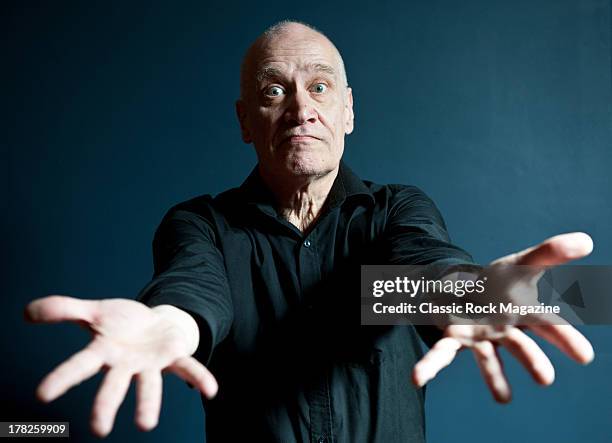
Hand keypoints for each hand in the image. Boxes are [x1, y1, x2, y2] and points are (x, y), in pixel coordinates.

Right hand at [25, 296, 217, 436]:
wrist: (154, 322)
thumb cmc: (120, 324)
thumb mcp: (93, 311)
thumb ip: (64, 310)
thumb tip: (27, 311)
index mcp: (104, 353)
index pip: (78, 366)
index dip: (61, 378)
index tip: (41, 395)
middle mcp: (126, 365)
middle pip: (114, 385)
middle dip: (106, 405)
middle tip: (100, 429)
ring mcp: (151, 364)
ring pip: (149, 385)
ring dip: (148, 404)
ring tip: (146, 425)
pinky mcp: (174, 357)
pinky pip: (188, 368)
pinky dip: (200, 379)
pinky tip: (211, 391)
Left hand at [411, 232, 594, 401]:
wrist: (466, 288)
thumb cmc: (500, 283)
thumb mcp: (521, 263)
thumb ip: (549, 253)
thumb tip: (586, 240)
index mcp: (524, 314)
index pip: (549, 326)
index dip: (566, 339)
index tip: (584, 356)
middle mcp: (504, 332)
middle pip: (520, 345)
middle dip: (532, 360)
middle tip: (545, 378)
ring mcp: (479, 338)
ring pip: (487, 357)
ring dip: (494, 376)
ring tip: (504, 399)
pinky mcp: (453, 338)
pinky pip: (440, 354)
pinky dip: (429, 366)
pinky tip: (417, 379)